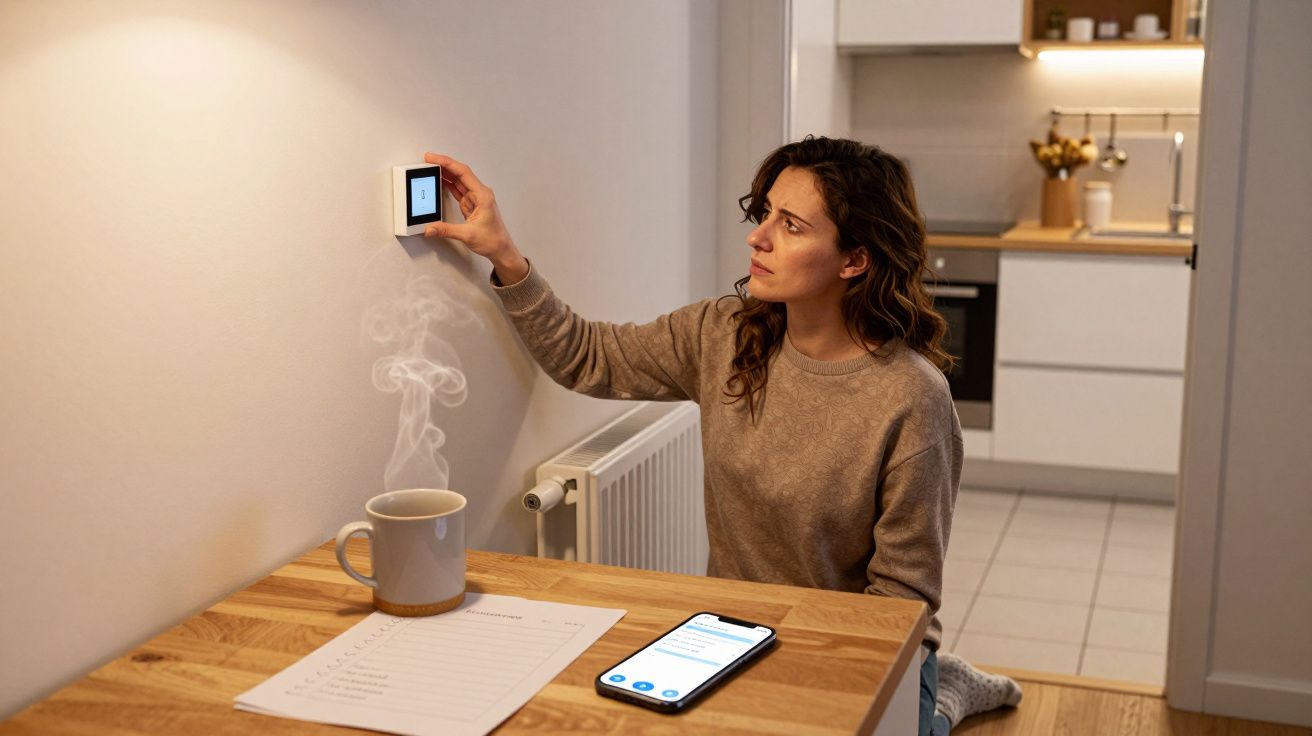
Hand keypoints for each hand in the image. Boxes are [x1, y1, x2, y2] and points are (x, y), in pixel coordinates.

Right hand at [422, 153, 521, 268]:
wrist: (501, 249)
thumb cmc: (493, 240)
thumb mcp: (468, 235)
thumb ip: (446, 230)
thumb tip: (430, 228)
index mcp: (482, 195)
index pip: (463, 173)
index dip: (447, 163)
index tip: (433, 158)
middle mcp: (479, 194)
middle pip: (460, 173)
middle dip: (444, 164)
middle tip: (428, 159)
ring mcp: (475, 198)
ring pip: (458, 180)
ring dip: (445, 173)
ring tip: (430, 167)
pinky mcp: (470, 204)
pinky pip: (457, 190)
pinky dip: (448, 184)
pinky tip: (439, 180)